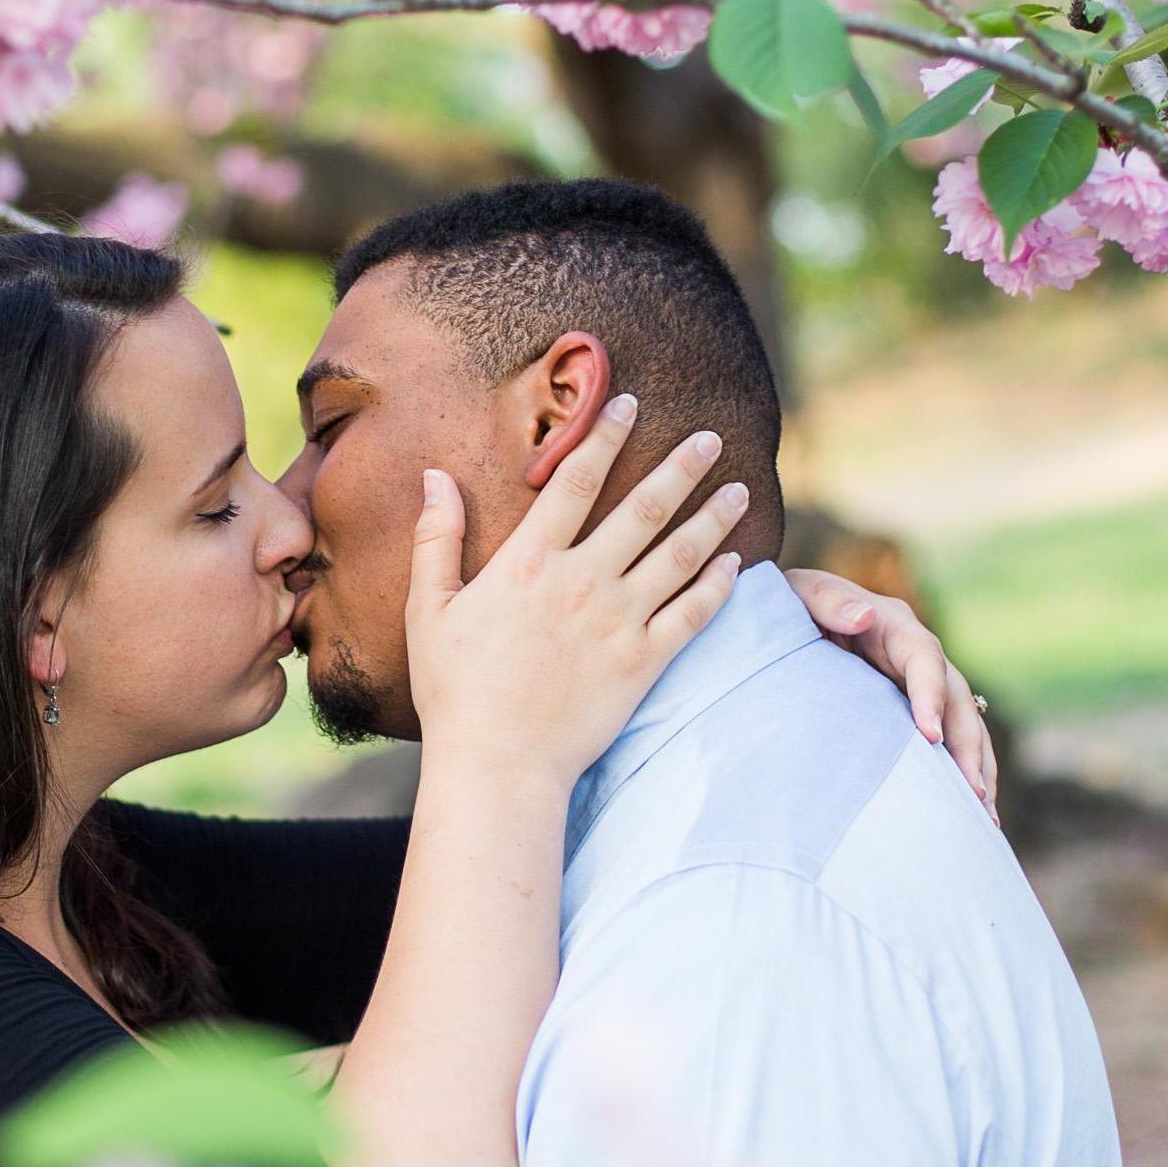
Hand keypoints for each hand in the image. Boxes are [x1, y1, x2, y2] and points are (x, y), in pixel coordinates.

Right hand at [405, 392, 745, 789]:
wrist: (498, 763)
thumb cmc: (455, 689)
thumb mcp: (429, 608)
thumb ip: (437, 538)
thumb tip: (435, 476)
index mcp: (529, 562)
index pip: (575, 480)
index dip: (604, 436)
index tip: (629, 404)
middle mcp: (582, 581)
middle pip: (643, 508)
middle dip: (681, 466)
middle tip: (710, 437)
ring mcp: (619, 622)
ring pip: (679, 556)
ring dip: (712, 519)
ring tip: (738, 490)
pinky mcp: (644, 664)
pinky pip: (693, 617)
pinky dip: (717, 588)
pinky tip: (734, 565)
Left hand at [782, 568, 1000, 822]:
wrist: (783, 624)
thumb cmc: (790, 606)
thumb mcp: (802, 594)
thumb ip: (828, 601)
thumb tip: (864, 616)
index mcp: (893, 626)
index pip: (925, 658)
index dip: (932, 695)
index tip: (929, 736)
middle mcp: (917, 656)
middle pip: (958, 699)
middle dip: (968, 745)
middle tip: (972, 793)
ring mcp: (920, 686)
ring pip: (964, 725)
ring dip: (977, 768)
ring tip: (985, 816)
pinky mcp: (913, 712)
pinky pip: (948, 742)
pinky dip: (961, 774)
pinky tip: (970, 814)